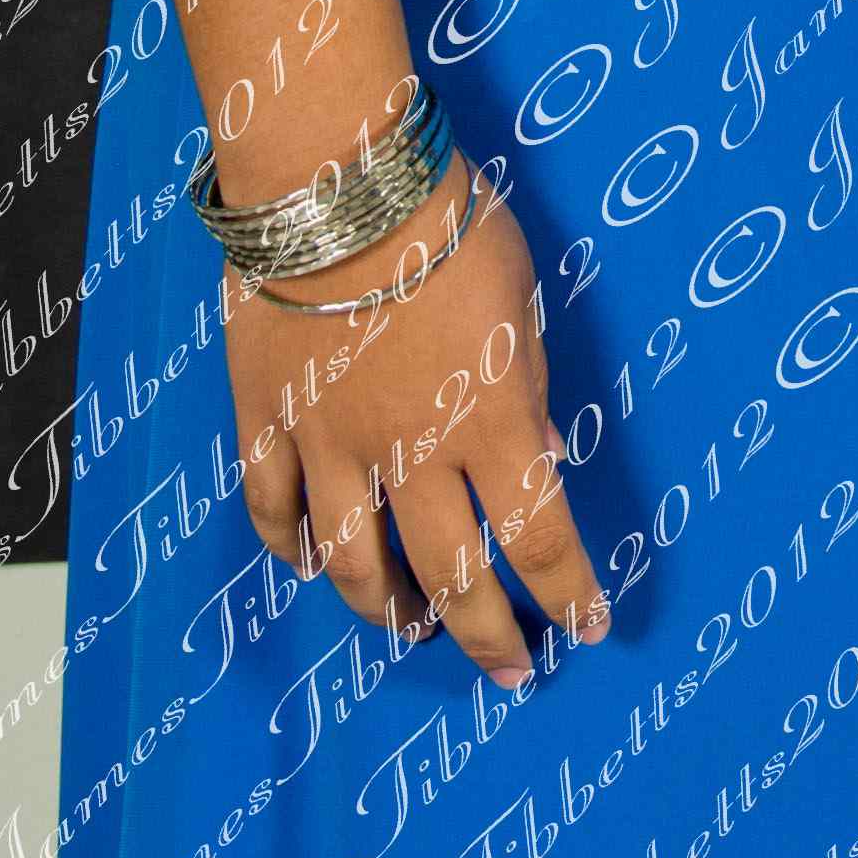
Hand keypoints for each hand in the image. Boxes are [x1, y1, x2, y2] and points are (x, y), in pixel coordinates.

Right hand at [225, 185, 613, 688]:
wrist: (339, 187)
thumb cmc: (448, 222)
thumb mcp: (524, 295)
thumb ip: (530, 383)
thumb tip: (541, 453)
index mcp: (490, 421)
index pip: (541, 536)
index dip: (568, 592)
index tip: (589, 628)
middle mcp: (411, 454)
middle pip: (452, 575)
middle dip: (488, 635)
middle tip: (508, 669)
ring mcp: (330, 446)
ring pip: (354, 564)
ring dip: (386, 609)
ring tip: (410, 630)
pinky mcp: (268, 422)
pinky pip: (272, 508)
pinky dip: (288, 548)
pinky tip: (307, 566)